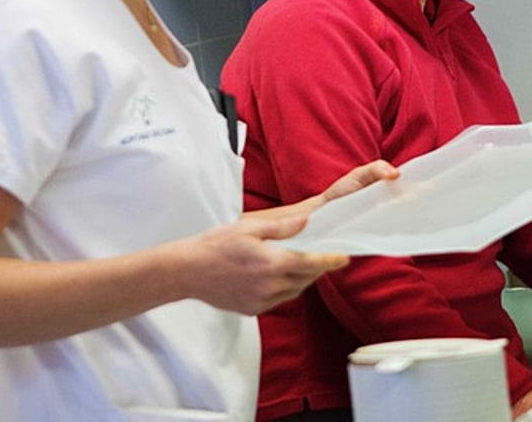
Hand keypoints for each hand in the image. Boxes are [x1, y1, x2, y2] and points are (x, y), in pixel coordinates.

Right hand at [189, 160, 398, 313]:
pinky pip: (280, 299)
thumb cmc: (215, 245)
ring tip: (302, 263)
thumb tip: (307, 221)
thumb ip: (282, 227)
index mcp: (273, 263)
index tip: (345, 257)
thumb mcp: (249, 228)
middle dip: (318, 267)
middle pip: (306, 278)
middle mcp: (271, 286)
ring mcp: (262, 300)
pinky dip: (286, 288)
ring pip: (295, 290)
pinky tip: (280, 276)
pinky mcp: (253, 309)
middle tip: (324, 255)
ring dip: (303, 278)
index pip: (312, 263)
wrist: (186, 272)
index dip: (332, 260)